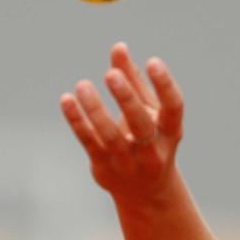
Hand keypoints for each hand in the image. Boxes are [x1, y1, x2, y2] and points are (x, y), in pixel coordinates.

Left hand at [60, 42, 183, 201]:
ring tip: (82, 85)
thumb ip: (133, 79)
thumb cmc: (147, 139)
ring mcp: (129, 163)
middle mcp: (153, 150)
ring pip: (111, 136)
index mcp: (170, 131)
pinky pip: (90, 143)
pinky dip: (77, 122)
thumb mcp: (147, 110)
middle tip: (111, 74)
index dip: (165, 85)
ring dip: (96, 110)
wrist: (145, 192)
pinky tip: (66, 100)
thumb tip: (118, 47)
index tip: (153, 61)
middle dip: (127, 98)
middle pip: (141, 124)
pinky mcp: (105, 169)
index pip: (173, 107)